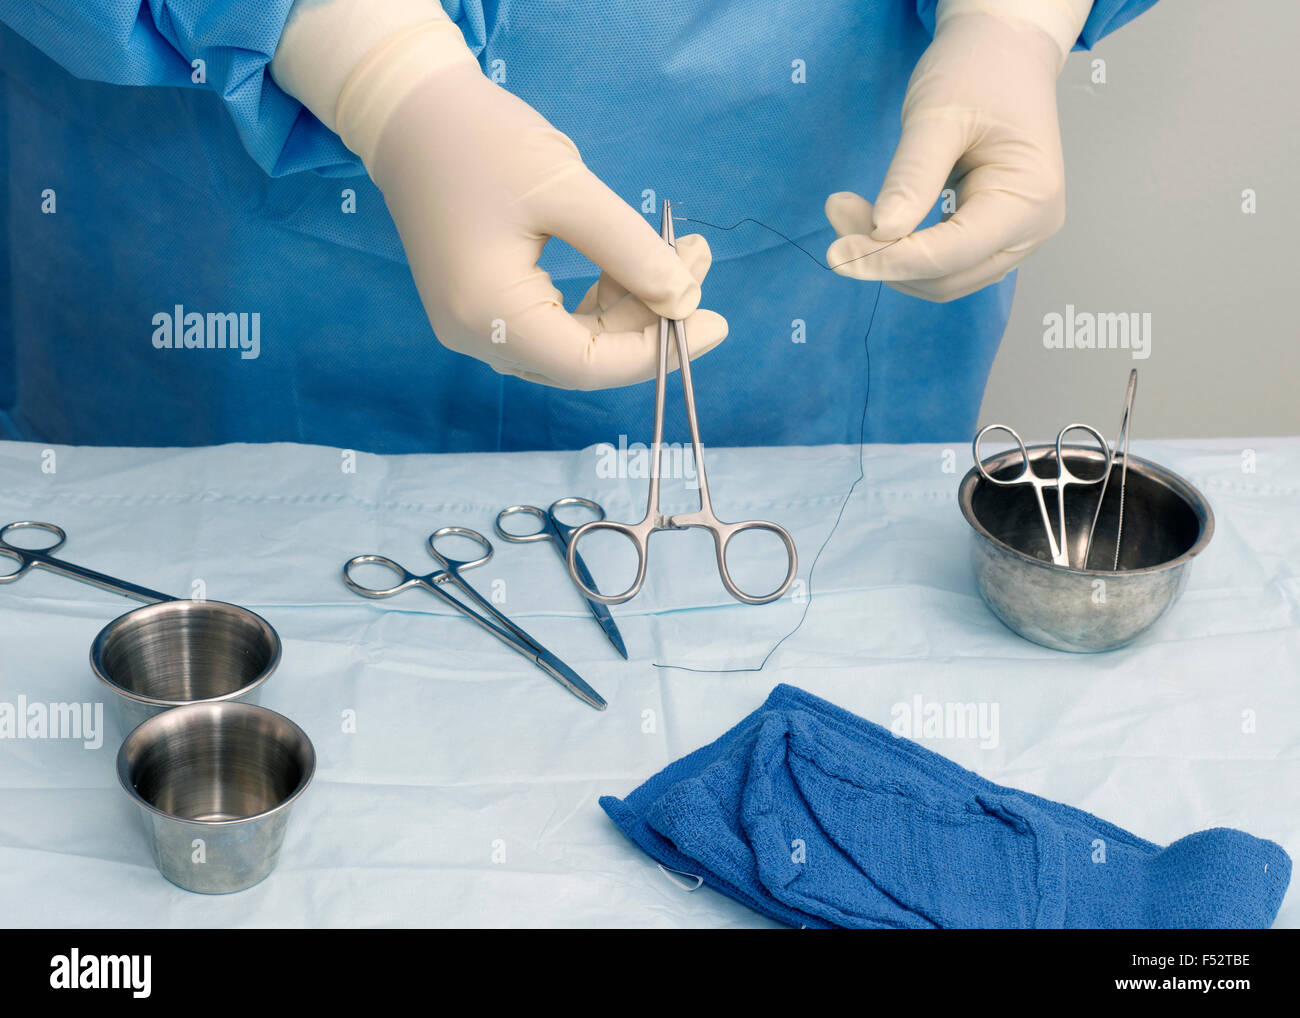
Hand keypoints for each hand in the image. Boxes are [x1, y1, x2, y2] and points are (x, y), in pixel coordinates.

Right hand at [273, 7, 725, 387]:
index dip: (656, 352)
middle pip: (585, 357)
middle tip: (697, 262)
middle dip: (650, 318)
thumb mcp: (568, 191)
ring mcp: (477, 325)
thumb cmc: (482, 142)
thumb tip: (684, 302)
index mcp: (488, 315)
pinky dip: (601, 296)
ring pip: (575, 340)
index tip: (714, 323)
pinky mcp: (486, 306)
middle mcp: (477, 336)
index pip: (589, 363)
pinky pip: (556, 322)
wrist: (412, 114)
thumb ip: (630, 251)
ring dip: (631, 304)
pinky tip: (633, 258)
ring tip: (678, 249)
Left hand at [826, 11, 1067, 301]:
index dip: (889, 260)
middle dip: (883, 257)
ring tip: (848, 209)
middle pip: (943, 278)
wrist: (1004, 51)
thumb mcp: (936, 116)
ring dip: (887, 257)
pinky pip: (941, 264)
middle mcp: (1030, 230)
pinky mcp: (991, 236)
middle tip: (836, 210)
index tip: (836, 253)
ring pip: (939, 280)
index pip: (950, 256)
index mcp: (1029, 199)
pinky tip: (874, 220)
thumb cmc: (978, 72)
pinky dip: (902, 250)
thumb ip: (911, 177)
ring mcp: (1015, 239)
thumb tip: (881, 234)